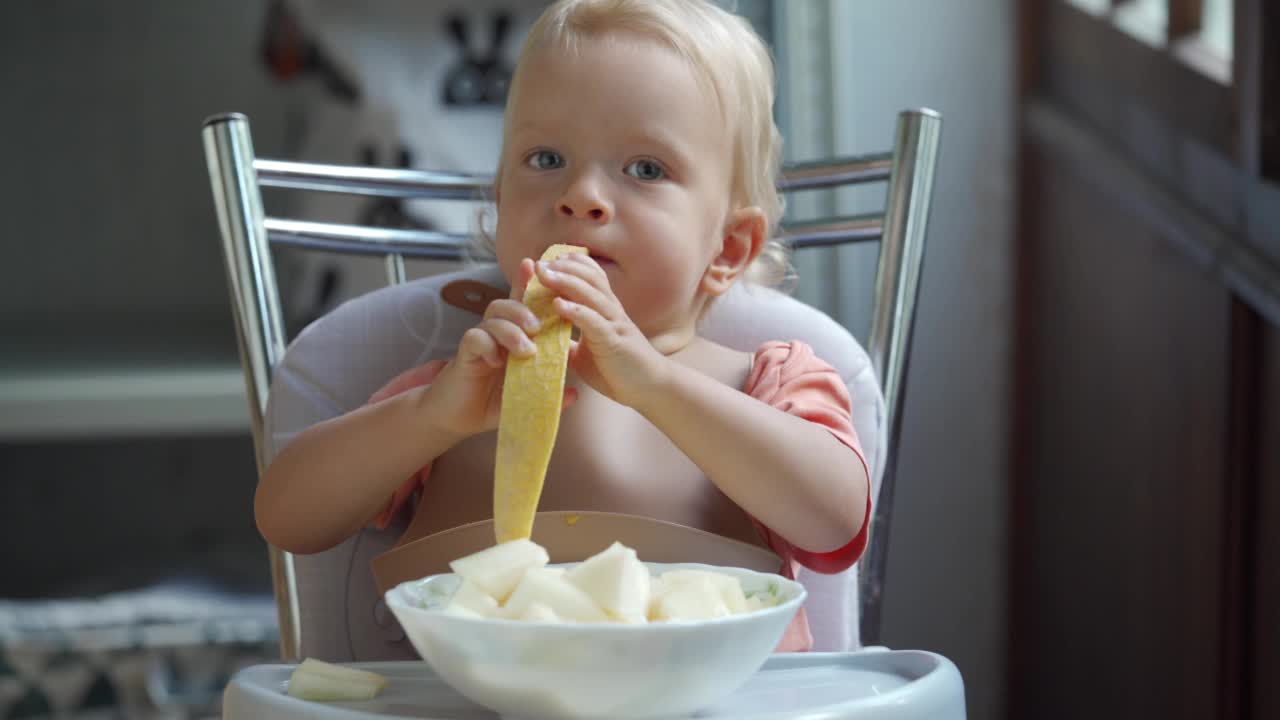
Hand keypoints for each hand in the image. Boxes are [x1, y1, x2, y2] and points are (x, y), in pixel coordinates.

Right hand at [426, 258, 577, 436]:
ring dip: (511, 330)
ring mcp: (479, 341)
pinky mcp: (464, 354)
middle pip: (506, 305)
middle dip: (523, 311)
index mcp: (511, 336)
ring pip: (493, 318)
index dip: (526, 283)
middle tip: (537, 329)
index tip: (535, 267)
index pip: (521, 305)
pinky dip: (488, 345)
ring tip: (525, 351)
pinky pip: (475, 337)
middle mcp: (494, 333)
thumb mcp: (525, 398)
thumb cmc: (491, 402)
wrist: (457, 417)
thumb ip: (548, 393)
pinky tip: (495, 362)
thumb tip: (575, 394)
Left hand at [535, 254, 667, 407]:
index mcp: (606, 311)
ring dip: (566, 282)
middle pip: (589, 278)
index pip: (592, 277)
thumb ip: (569, 343)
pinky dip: (576, 310)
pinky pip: (594, 321)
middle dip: (564, 268)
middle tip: (540, 264)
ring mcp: (614, 324)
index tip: (549, 260)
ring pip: (591, 294)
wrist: (650, 389)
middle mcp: (612, 311)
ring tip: (545, 275)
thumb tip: (546, 339)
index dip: (572, 265)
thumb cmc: (620, 371)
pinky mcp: (614, 341)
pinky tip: (558, 304)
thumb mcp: (587, 354)